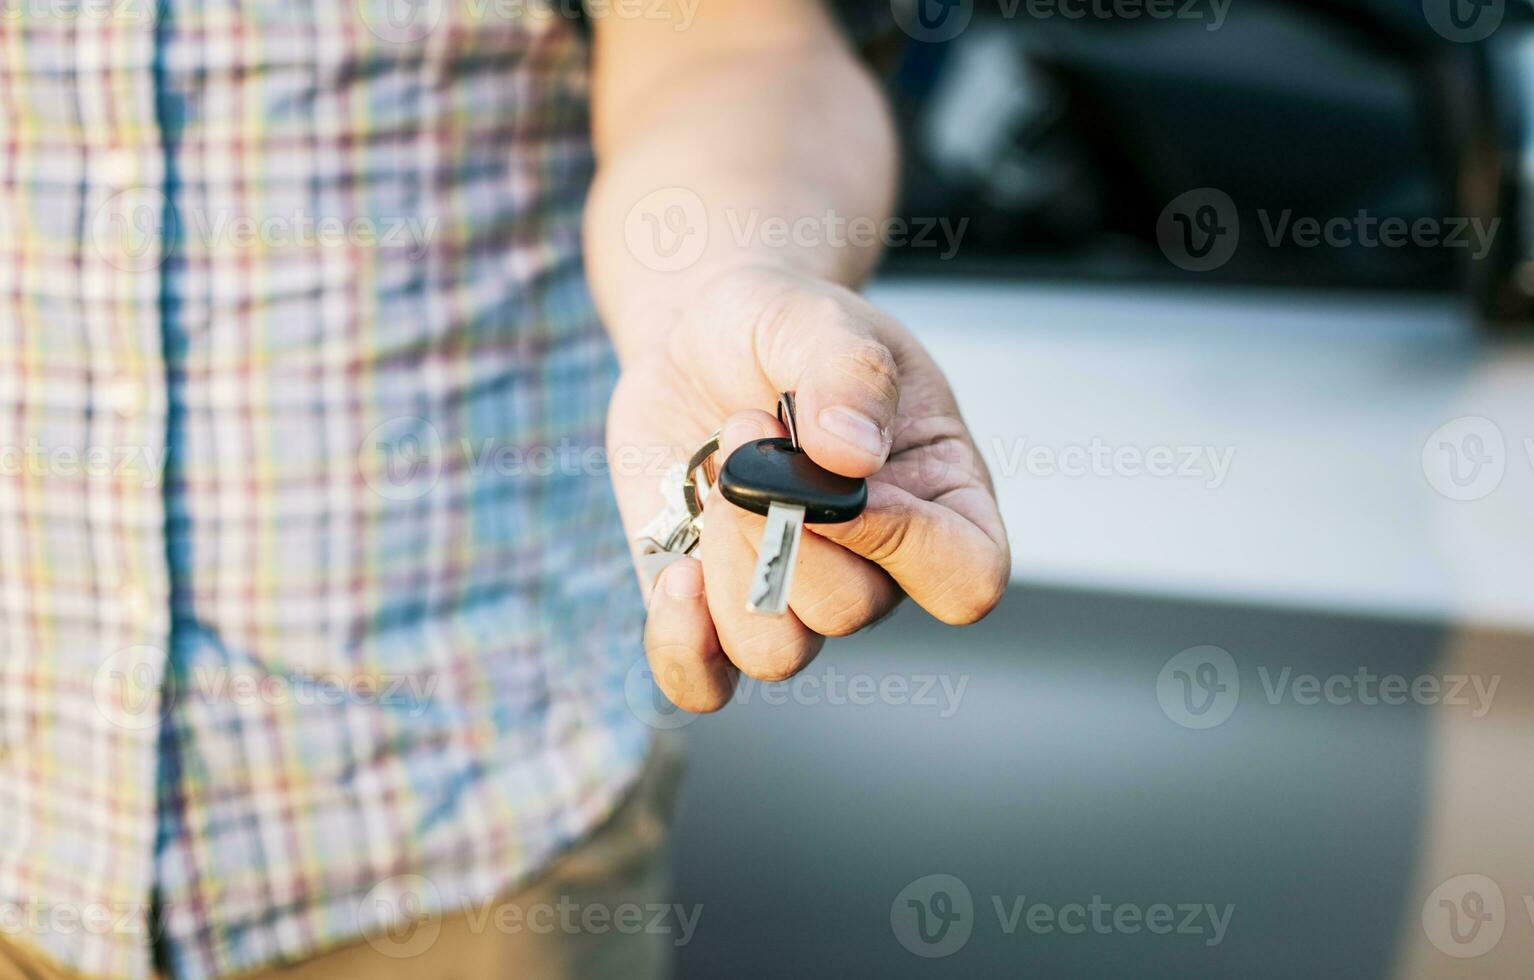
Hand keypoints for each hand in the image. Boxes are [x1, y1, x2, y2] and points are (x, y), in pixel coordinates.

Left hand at [608, 265, 1008, 710]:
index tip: (842, 471)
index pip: (968, 579)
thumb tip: (850, 454)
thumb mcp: (821, 317)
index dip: (908, 544)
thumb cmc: (782, 326)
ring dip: (732, 563)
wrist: (699, 335)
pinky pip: (704, 682)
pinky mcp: (711, 608)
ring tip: (717, 472)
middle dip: (784, 519)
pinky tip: (678, 573)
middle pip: (852, 609)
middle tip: (751, 422)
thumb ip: (849, 370)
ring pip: (778, 651)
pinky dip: (684, 645)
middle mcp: (873, 565)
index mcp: (938, 499)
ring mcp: (791, 594)